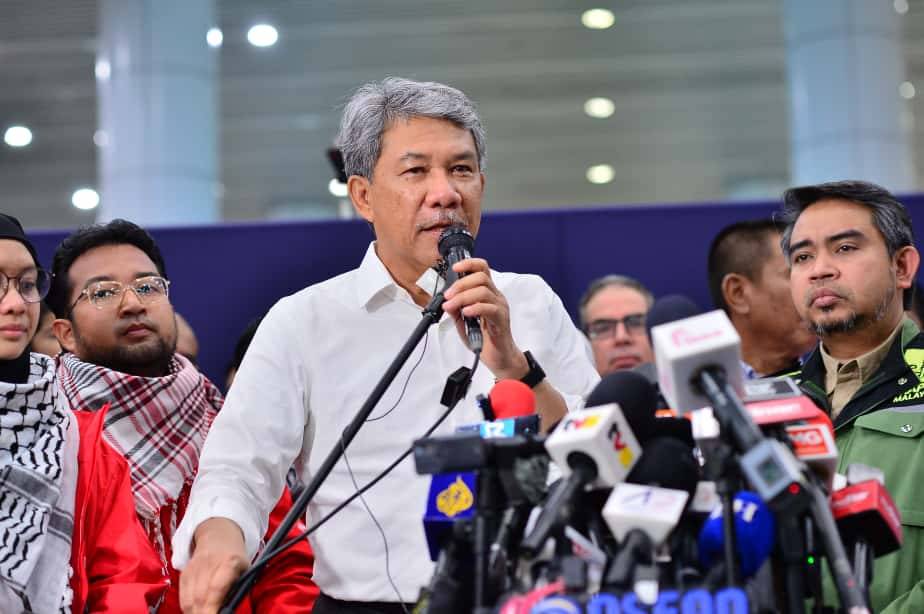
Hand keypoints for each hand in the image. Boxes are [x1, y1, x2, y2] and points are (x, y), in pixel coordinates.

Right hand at [180, 518, 249, 612]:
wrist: (218, 536)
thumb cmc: (234, 557)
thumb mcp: (245, 569)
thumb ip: (237, 589)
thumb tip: (228, 610)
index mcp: (229, 562)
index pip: (216, 589)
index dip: (213, 607)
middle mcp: (209, 564)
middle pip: (200, 597)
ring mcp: (194, 568)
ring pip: (189, 599)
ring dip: (194, 613)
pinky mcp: (184, 574)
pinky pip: (183, 597)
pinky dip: (188, 608)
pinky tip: (196, 611)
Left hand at [441, 258, 528, 379]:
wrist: (499, 358)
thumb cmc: (485, 339)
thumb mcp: (464, 322)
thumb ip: (456, 310)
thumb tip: (447, 301)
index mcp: (488, 293)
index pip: (482, 269)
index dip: (469, 264)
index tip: (454, 268)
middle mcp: (496, 297)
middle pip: (481, 277)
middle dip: (460, 284)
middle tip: (448, 296)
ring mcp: (500, 307)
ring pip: (483, 291)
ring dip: (463, 297)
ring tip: (452, 306)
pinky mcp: (502, 319)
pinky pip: (489, 308)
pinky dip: (475, 308)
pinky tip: (466, 313)